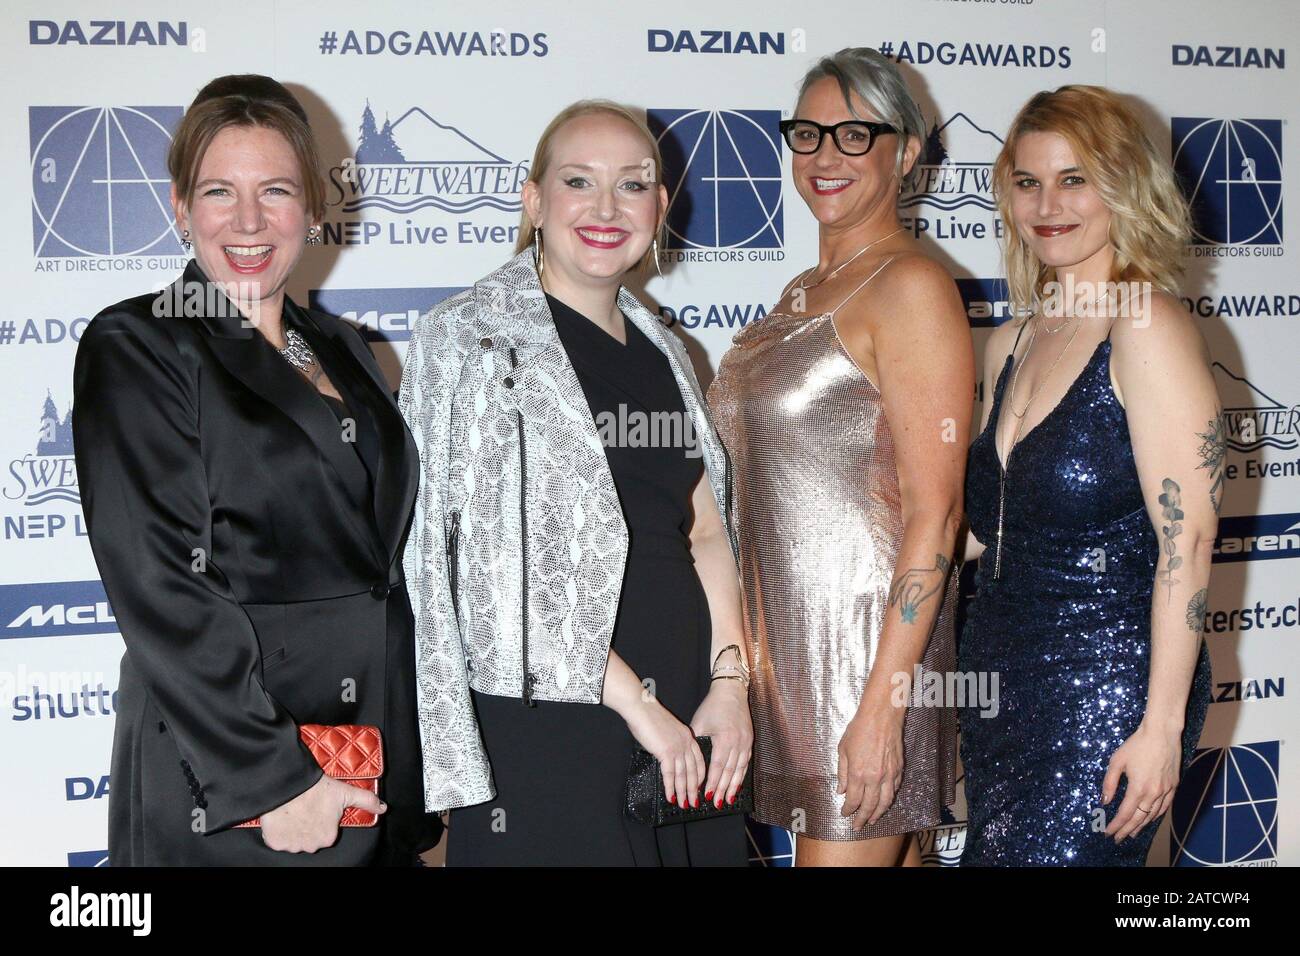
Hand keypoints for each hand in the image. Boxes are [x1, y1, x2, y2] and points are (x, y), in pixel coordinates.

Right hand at [260, 773, 385, 852]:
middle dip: (308, 826)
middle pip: (310, 838)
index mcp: (328, 837)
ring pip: (294, 840)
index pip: (327, 832)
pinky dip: (278, 831)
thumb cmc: (315, 787)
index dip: (322, 819)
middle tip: (305, 807)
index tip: (318, 807)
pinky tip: (282, 816)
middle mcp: (311, 846)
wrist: (287, 783)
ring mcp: (292, 845)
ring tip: (293, 810)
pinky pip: (277, 840)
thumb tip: (383, 807)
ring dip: (293, 829)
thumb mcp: (345, 792)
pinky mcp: (275, 842)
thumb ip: (366, 800)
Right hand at [624, 695, 705, 808]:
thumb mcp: (666, 730)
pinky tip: (671, 796)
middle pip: (693, 771)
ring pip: (683, 775)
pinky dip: (670, 787)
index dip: (699, 776)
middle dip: (694, 789)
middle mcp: (686, 743)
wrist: (640, 707)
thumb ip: (670, 742)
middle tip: (694, 802)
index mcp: (688, 736)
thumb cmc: (648, 716)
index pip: (699, 760)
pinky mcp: (666, 752)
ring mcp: (677, 747)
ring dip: (684, 792)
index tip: (699, 787)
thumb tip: (666, 755)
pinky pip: (670, 774)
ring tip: (684, 804)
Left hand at [690, 679, 752, 808]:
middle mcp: (738, 742)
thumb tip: (690, 764)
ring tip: (729, 800)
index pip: (717, 766)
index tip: (707, 795)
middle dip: (723, 789)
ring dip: (734, 786)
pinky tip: (737, 784)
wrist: (731, 691)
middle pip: (730, 771)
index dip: (713, 782)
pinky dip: (741, 775)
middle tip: (717, 804)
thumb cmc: (712, 706)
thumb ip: (697, 744)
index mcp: (724, 738)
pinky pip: (746, 762)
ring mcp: (746, 742)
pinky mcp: (750, 740)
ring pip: (740, 769)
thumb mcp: (699, 724)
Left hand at [836, 699, 904, 828]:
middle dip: (862, 818)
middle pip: (869, 805)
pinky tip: (885, 802)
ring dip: (878, 814)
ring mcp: (889, 775)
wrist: (881, 716)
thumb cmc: (859, 729)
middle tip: (858, 826)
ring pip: (885, 801)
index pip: (853, 800)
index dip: (848, 810)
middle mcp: (874, 778)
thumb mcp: (843, 749)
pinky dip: (889, 799)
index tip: (844, 814)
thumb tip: (840, 790)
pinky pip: (894, 790)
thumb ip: (842, 773)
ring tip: (872, 820)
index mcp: (858, 773)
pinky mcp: (899, 769)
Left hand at [1102, 720, 1181, 842]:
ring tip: (1132, 832)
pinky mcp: (1173, 786)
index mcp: (1138, 788)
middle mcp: (1154, 793)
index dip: (1116, 825)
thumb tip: (1105, 801)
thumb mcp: (1117, 761)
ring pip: (1153, 815)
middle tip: (1117, 838)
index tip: (1108, 833)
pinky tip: (1149, 819)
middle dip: (1126, 830)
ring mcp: (1166, 790)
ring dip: (1141, 825)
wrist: (1162, 733)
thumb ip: (1109, 783)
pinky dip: (1156, 816)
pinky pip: (1164, 807)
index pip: (1125, 813)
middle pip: (1139, 818)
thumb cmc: (1137, 744)